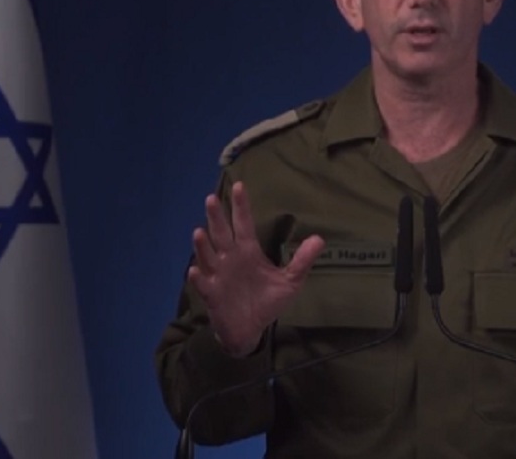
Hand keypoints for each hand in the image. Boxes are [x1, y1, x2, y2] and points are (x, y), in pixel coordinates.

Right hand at [188, 181, 324, 356]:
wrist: (250, 329)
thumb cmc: (267, 301)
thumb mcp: (290, 281)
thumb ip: (302, 260)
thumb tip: (320, 238)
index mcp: (248, 252)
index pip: (244, 224)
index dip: (241, 206)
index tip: (239, 186)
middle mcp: (230, 258)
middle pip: (222, 234)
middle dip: (216, 217)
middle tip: (212, 198)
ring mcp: (219, 275)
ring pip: (208, 256)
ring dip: (202, 245)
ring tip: (199, 232)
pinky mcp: (212, 294)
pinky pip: (203, 284)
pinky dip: (198, 277)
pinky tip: (196, 271)